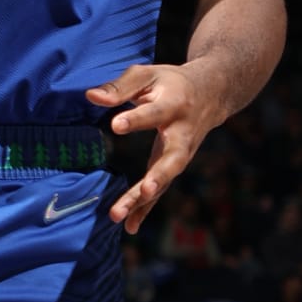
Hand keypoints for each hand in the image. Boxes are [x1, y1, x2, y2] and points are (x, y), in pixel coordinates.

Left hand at [87, 61, 219, 234]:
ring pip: (165, 179)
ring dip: (144, 200)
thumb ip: (120, 87)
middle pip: (173, 158)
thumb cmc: (170, 83)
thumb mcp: (148, 75)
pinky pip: (161, 190)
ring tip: (118, 215)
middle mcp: (182, 133)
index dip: (136, 118)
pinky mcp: (174, 165)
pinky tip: (129, 226)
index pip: (154, 113)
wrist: (211, 93)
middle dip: (159, 176)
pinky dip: (146, 209)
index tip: (115, 124)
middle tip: (144, 191)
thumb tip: (91, 96)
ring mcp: (181, 153)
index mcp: (175, 104)